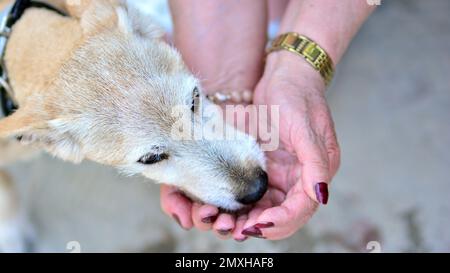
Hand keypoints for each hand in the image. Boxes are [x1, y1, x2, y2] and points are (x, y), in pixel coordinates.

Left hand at [235, 51, 340, 239]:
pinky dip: (237, 203)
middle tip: (232, 230)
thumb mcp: (305, 127)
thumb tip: (321, 197)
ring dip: (244, 219)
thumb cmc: (297, 96)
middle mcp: (298, 178)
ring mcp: (278, 174)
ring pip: (262, 208)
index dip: (279, 222)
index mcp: (314, 172)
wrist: (282, 75)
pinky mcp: (261, 167)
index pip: (300, 209)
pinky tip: (220, 206)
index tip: (256, 225)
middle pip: (279, 215)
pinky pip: (249, 193)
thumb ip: (315, 163)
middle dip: (258, 226)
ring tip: (222, 223)